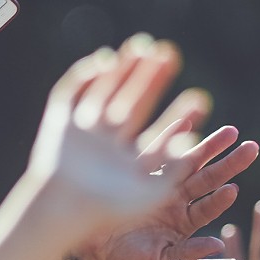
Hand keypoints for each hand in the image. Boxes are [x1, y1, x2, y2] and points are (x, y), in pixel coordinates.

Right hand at [24, 37, 193, 244]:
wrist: (62, 211)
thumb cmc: (107, 212)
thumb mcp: (152, 192)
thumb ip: (174, 169)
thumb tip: (194, 142)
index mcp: (129, 165)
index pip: (158, 134)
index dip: (179, 116)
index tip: (200, 100)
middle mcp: (107, 147)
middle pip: (132, 106)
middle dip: (150, 82)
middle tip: (169, 56)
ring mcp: (82, 135)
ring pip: (104, 94)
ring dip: (122, 71)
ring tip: (140, 47)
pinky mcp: (59, 125)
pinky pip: (71, 94)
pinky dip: (84, 75)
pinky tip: (105, 61)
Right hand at [77, 121, 256, 259]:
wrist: (94, 249)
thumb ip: (189, 253)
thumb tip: (218, 246)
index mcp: (184, 221)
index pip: (208, 207)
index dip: (220, 199)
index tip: (234, 189)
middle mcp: (175, 199)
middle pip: (206, 178)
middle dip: (229, 163)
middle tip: (252, 148)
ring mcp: (157, 184)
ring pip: (187, 161)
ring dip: (208, 146)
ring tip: (231, 132)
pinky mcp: (136, 174)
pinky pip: (155, 152)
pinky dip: (168, 137)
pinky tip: (184, 123)